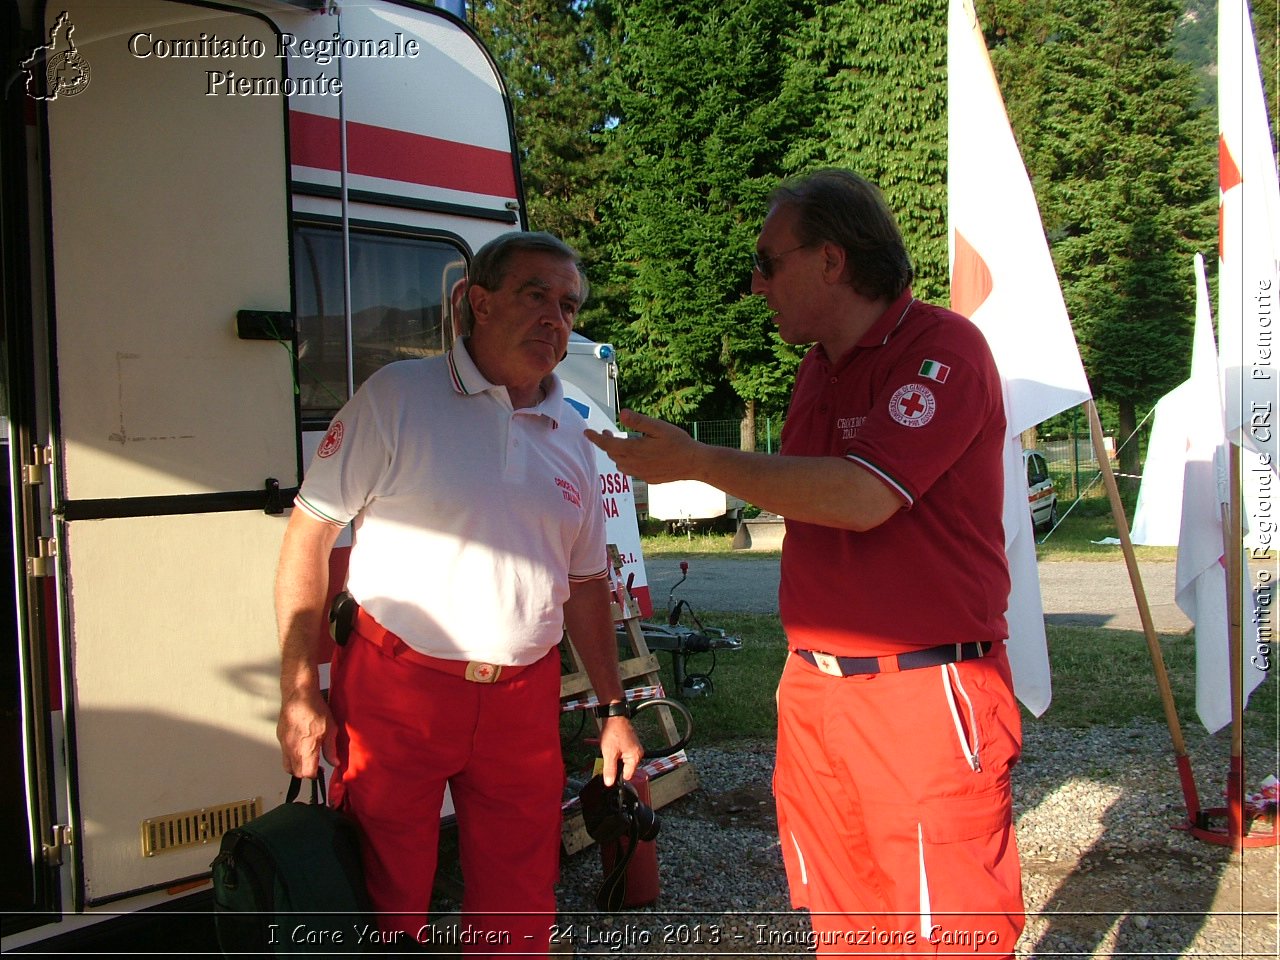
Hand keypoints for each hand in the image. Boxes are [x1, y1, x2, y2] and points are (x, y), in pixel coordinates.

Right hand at [276, 689, 336, 778]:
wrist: (299, 695)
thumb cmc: (315, 709)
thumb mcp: (330, 730)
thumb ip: (331, 749)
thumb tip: (334, 762)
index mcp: (305, 750)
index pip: (307, 774)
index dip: (315, 775)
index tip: (320, 771)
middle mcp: (292, 750)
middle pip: (296, 773)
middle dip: (305, 772)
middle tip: (314, 765)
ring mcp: (284, 744)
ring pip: (287, 765)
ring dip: (296, 766)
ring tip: (307, 757)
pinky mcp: (280, 737)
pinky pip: (284, 753)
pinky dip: (291, 755)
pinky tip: (300, 746)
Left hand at [584, 409, 699, 483]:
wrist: (694, 464)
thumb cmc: (678, 442)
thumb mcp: (659, 427)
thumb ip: (638, 421)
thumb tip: (621, 413)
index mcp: (634, 449)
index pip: (607, 444)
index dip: (595, 438)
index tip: (586, 432)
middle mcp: (634, 464)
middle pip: (612, 454)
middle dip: (605, 443)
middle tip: (605, 432)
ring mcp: (640, 474)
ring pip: (620, 464)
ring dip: (616, 454)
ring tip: (620, 443)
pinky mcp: (648, 479)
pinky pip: (631, 471)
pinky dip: (628, 462)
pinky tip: (636, 456)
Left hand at [598, 716, 643, 785]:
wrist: (613, 716)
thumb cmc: (613, 731)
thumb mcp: (609, 753)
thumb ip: (609, 769)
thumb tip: (609, 783)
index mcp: (635, 757)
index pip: (627, 776)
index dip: (617, 776)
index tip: (609, 772)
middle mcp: (637, 753)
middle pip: (624, 769)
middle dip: (615, 765)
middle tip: (607, 757)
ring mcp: (633, 748)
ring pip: (621, 761)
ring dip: (613, 758)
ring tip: (608, 750)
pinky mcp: (629, 744)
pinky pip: (621, 754)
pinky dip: (614, 753)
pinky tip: (609, 747)